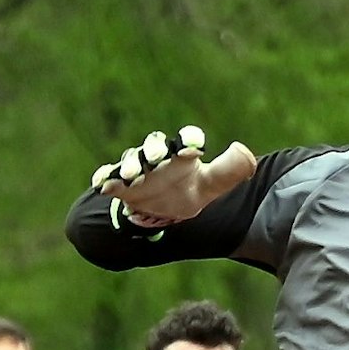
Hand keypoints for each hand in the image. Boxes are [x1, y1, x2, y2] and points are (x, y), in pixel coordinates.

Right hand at [90, 126, 255, 226]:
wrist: (163, 210)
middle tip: (157, 157)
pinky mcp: (120, 184)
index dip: (189, 140)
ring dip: (130, 165)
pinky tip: (102, 185)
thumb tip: (245, 152)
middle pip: (154, 144)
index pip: (187, 139)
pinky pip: (109, 177)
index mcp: (182, 154)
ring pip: (131, 159)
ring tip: (131, 176)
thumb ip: (229, 170)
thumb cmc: (189, 191)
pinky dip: (105, 178)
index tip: (194, 149)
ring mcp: (138, 169)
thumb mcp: (211, 185)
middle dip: (154, 149)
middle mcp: (159, 156)